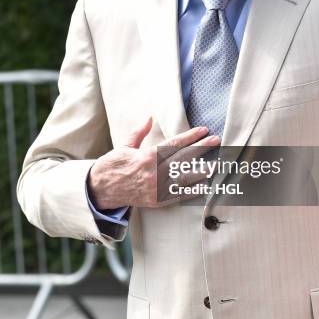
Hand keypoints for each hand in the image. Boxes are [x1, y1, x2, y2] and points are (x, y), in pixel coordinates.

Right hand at [88, 117, 219, 208]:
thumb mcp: (125, 146)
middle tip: (216, 140)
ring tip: (216, 163)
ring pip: (185, 177)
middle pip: (184, 158)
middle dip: (202, 148)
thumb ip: (139, 132)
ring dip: (202, 170)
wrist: (101, 190)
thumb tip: (149, 117)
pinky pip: (178, 195)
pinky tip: (204, 185)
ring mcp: (156, 188)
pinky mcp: (156, 201)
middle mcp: (154, 172)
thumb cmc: (113, 165)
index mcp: (147, 156)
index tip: (204, 130)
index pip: (175, 144)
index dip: (191, 136)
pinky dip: (192, 190)